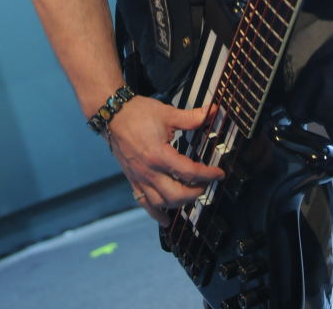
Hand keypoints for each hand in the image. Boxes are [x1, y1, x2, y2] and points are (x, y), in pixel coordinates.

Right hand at [107, 95, 224, 224]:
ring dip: (179, 203)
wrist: (113, 115)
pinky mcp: (133, 179)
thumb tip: (212, 112)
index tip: (219, 173)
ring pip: (161, 203)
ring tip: (190, 196)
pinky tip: (166, 219)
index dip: (208, 174)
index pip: (189, 172)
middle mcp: (149, 171)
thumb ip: (191, 117)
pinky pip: (144, 202)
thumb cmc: (138, 113)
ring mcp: (140, 177)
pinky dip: (156, 213)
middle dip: (195, 192)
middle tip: (205, 184)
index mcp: (159, 154)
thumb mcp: (168, 113)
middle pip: (176, 194)